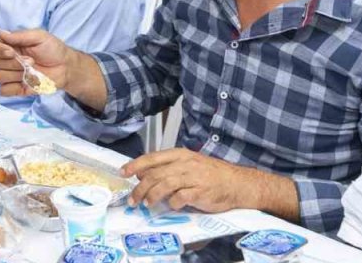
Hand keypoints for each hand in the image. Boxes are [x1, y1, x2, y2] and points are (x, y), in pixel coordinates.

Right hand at [0, 29, 73, 96]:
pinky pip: (3, 90)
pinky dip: (12, 88)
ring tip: (31, 72)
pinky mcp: (17, 88)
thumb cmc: (54, 50)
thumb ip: (20, 35)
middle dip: (14, 63)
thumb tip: (1, 33)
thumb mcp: (39, 36)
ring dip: (16, 74)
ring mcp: (12, 75)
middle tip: (32, 61)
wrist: (66, 68)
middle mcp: (9, 60)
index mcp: (11, 45)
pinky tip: (24, 83)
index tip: (12, 52)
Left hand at [121, 149, 258, 212]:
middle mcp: (185, 164)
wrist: (238, 183)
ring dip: (152, 196)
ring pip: (164, 185)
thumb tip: (143, 175)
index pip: (152, 158)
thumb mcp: (188, 165)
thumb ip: (167, 168)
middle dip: (139, 188)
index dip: (135, 165)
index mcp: (180, 155)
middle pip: (155, 174)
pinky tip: (172, 206)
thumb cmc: (211, 174)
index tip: (123, 173)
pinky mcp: (201, 192)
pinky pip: (181, 197)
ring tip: (146, 204)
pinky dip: (173, 203)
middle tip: (132, 200)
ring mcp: (194, 177)